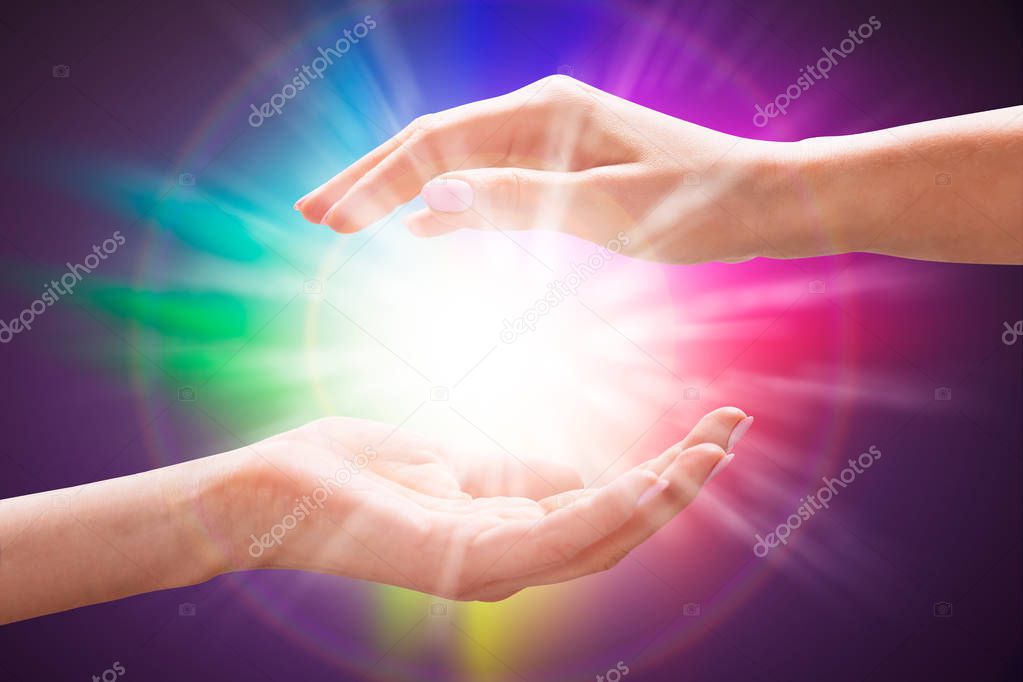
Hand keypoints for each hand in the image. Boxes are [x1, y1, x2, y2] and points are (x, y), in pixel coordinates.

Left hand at [223, 409, 749, 600]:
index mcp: (509, 535)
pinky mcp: (463, 560)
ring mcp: (489, 567)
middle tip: (731, 430)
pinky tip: (654, 477)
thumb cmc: (356, 473)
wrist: (274, 489)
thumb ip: (518, 476)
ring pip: (601, 540)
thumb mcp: (455, 465)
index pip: (606, 512)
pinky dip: (613, 510)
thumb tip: (582, 475)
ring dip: (662, 498)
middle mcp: (510, 562)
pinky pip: (555, 539)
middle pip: (618, 531)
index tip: (710, 427)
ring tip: (712, 451)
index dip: (663, 477)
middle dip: (680, 486)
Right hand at [295, 75, 777, 263]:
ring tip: (346, 218)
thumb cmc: (696, 204)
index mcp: (542, 113)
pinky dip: (449, 202)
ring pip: (456, 163)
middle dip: (369, 179)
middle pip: (433, 144)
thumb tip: (428, 199)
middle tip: (309, 213)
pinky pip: (489, 179)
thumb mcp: (606, 208)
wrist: (762, 200)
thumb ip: (516, 200)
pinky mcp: (565, 164)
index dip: (374, 181)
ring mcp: (551, 137)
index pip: (433, 144)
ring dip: (400, 191)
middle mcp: (539, 113)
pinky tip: (424, 226)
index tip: (324, 219)